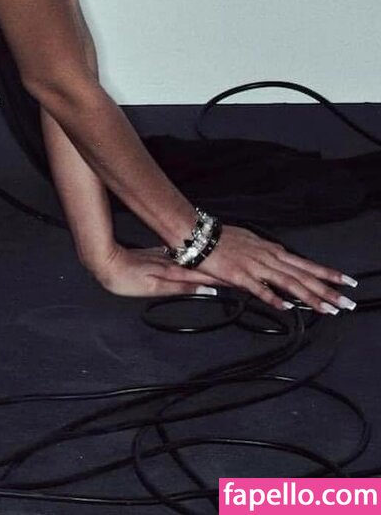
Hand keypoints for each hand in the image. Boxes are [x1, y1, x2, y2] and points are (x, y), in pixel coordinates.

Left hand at [88, 243, 225, 298]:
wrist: (105, 262)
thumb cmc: (124, 278)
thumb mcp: (154, 288)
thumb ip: (180, 288)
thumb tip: (203, 289)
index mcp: (172, 271)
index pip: (202, 275)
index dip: (221, 278)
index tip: (238, 279)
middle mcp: (170, 262)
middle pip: (200, 267)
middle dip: (219, 270)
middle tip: (238, 272)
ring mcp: (163, 258)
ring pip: (191, 262)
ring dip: (207, 264)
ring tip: (224, 266)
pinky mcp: (156, 256)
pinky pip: (180, 258)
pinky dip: (192, 260)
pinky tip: (196, 260)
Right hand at [188, 223, 356, 315]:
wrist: (196, 233)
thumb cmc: (221, 239)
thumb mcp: (250, 242)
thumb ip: (266, 255)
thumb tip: (280, 262)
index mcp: (271, 251)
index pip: (305, 264)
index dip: (326, 273)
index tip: (346, 281)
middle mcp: (267, 257)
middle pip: (303, 275)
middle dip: (328, 289)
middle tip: (347, 302)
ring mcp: (254, 266)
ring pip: (288, 282)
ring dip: (311, 297)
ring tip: (328, 309)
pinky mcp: (238, 275)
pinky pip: (259, 289)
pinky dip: (274, 298)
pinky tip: (287, 308)